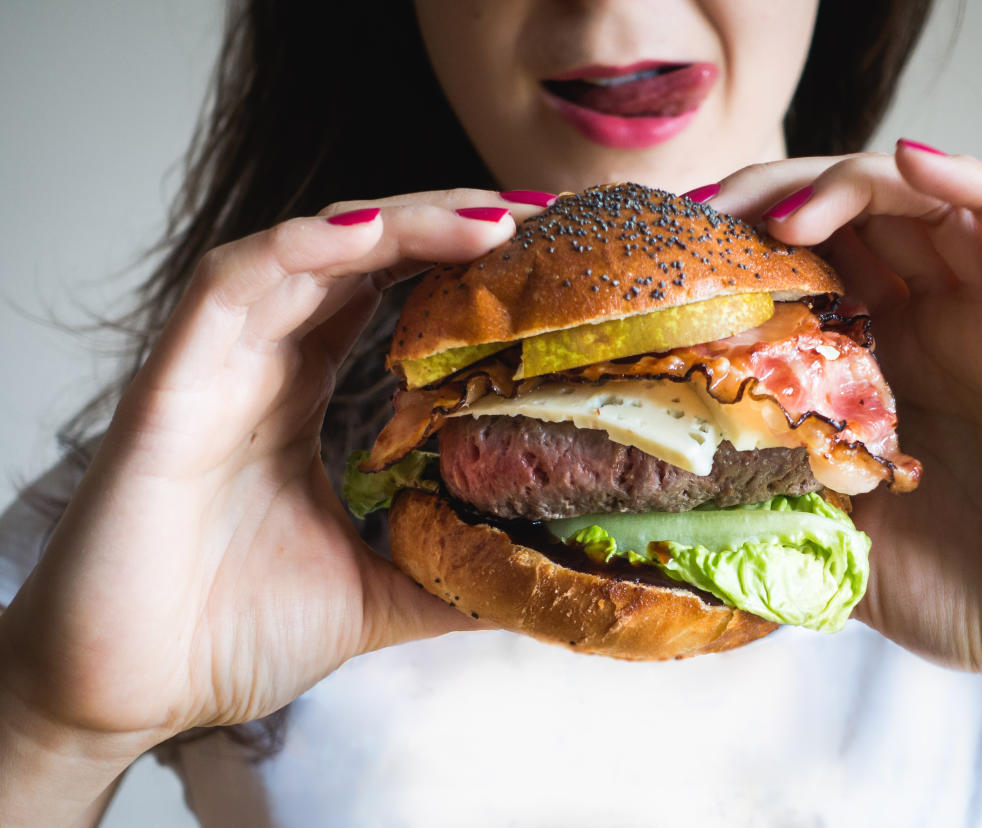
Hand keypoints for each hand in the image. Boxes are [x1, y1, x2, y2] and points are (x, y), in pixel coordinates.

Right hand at [0, 190, 545, 758]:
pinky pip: (231, 289)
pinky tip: (368, 234)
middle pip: (358, 256)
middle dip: (446, 224)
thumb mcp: (377, 594)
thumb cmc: (228, 635)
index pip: (386, 296)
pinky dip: (298, 250)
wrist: (124, 694)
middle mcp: (260, 364)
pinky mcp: (170, 386)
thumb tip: (537, 579)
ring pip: (304, 252)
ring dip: (395, 223)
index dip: (459, 264)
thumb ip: (450, 573)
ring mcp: (215, 366)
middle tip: (535, 219)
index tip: (543, 256)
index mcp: (301, 397)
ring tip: (485, 221)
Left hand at [704, 148, 981, 687]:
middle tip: (710, 214)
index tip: (680, 247)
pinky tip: (910, 164)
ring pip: (932, 204)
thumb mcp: (841, 539)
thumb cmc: (968, 596)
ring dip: (851, 185)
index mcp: (886, 364)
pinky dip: (972, 184)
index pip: (814, 264)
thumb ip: (781, 497)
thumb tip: (677, 480)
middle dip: (778, 195)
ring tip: (780, 213)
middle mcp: (941, 327)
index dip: (747, 239)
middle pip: (860, 216)